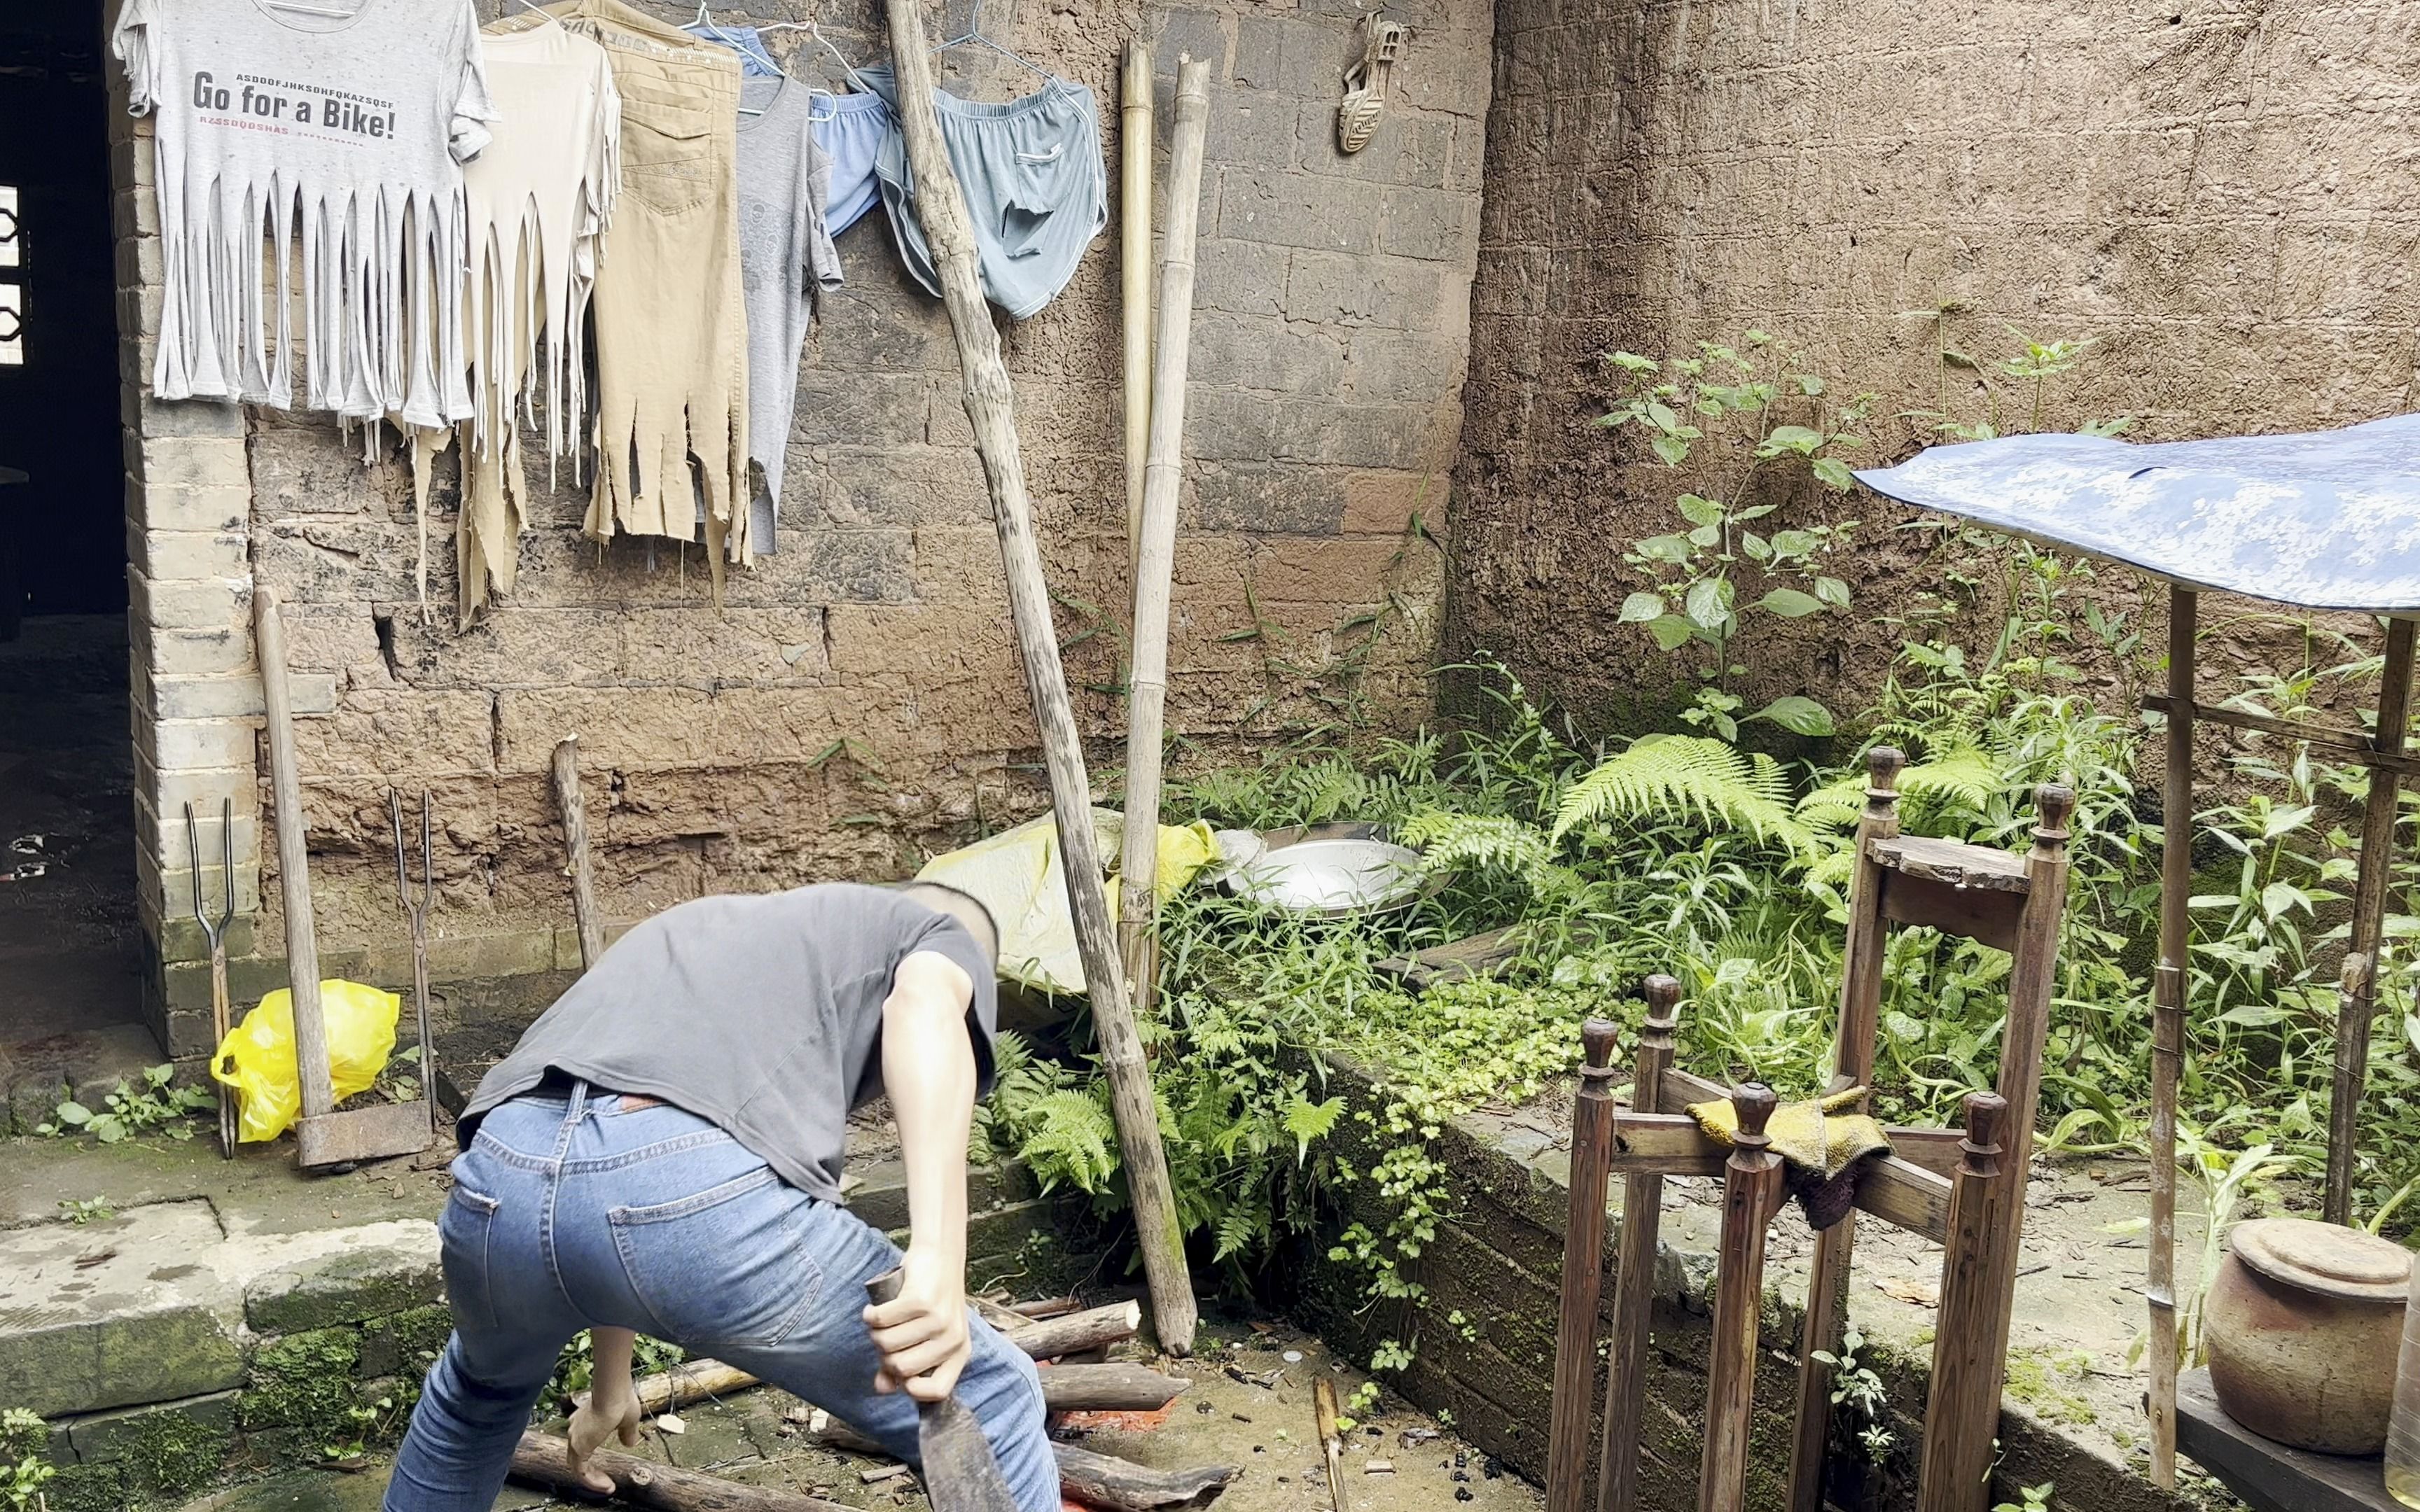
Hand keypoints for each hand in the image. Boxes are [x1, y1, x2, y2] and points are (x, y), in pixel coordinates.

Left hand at [565, 1333, 641, 1493]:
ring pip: (578, 1467)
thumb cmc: (620, 1399)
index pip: (582, 1444)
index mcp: (585, 1421)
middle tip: (605, 1481)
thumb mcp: (628, 1419)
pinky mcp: (579, 1448)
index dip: (592, 1455)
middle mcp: (576, 1430)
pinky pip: (581, 1473)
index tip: (603, 1465)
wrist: (613, 1394)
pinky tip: (606, 1485)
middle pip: (577, 1458)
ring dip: (593, 1479)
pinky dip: (593, 1481)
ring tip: (608, 1487)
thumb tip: (630, 1442)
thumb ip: (627, 1433)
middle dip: (591, 1472)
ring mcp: (576, 1439)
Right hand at [861, 1247, 970, 1403]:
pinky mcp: (921, 1301)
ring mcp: (939, 1320)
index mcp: (960, 1353)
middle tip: (885, 1336)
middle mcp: (953, 1339)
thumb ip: (904, 1362)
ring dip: (875, 1333)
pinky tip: (873, 1309)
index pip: (937, 1390)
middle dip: (884, 1354)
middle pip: (901, 1368)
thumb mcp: (926, 1334)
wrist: (940, 1256)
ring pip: (887, 1344)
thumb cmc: (931, 1299)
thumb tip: (882, 1388)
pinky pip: (881, 1321)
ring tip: (880, 1320)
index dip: (911, 1389)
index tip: (897, 1375)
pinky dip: (870, 1316)